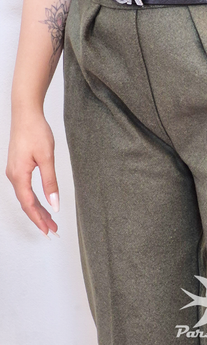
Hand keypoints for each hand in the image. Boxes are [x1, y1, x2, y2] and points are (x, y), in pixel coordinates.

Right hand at [6, 110, 59, 238]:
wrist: (26, 114)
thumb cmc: (36, 132)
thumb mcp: (47, 158)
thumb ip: (50, 182)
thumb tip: (54, 204)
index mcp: (19, 175)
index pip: (29, 204)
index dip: (39, 219)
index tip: (48, 231)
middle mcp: (13, 176)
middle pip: (26, 203)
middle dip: (39, 218)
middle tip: (52, 230)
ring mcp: (14, 171)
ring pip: (25, 197)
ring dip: (37, 209)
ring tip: (49, 220)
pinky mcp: (18, 166)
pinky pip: (24, 189)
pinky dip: (34, 199)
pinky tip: (42, 203)